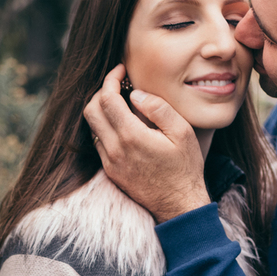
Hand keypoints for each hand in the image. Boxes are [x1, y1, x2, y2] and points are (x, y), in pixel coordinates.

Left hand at [83, 64, 210, 222]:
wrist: (179, 205)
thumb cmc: (185, 168)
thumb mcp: (182, 133)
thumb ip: (158, 108)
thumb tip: (135, 93)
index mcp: (131, 136)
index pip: (106, 98)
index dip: (110, 79)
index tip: (121, 71)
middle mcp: (114, 150)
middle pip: (91, 110)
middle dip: (101, 91)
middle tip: (118, 84)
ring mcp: (109, 162)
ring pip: (92, 127)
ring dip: (101, 110)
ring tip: (120, 102)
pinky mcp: (110, 171)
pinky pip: (98, 142)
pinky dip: (105, 127)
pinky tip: (122, 124)